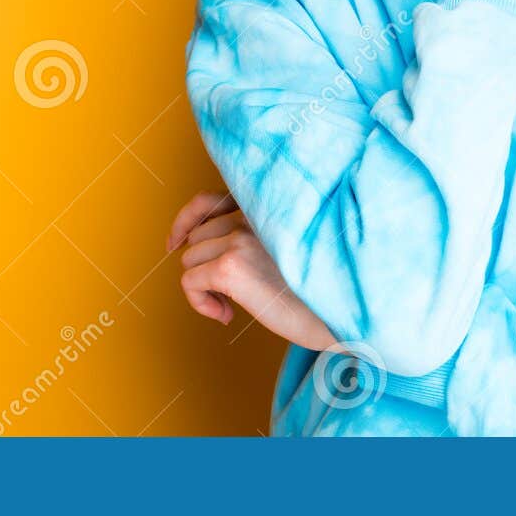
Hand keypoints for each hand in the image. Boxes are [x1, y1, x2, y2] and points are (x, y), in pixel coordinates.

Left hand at [166, 191, 336, 351]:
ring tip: (234, 304)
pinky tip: (227, 315)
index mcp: (263, 209)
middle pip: (197, 238)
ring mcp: (238, 239)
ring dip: (205, 286)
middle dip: (205, 266)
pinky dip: (200, 302)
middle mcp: (250, 216)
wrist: (340, 311)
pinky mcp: (230, 267)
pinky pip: (189, 282)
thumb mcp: (287, 249)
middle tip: (232, 292)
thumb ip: (253, 237)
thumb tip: (205, 253)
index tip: (175, 242)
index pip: (206, 201)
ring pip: (190, 260)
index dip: (185, 222)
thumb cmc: (320, 288)